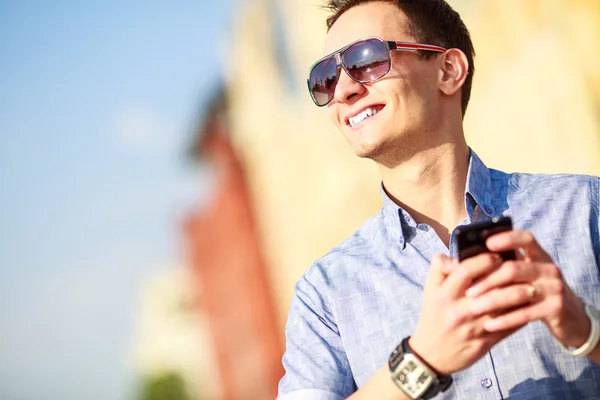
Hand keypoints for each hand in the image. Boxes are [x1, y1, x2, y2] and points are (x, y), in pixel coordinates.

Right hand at [409, 253, 522, 375]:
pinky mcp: (485, 343)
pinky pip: (508, 328)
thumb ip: (440, 268)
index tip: (497, 256)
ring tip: (532, 288)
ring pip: (503, 310)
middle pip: (490, 290)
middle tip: (522, 269)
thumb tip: (457, 252)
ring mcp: (473, 328)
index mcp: (444, 294)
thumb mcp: (429, 290)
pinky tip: (529, 308)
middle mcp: (458, 310)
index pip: (466, 271)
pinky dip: (521, 317)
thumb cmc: (433, 316)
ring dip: (520, 297)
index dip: (484, 261)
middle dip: (509, 278)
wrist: (431, 354)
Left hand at [464, 230, 590, 347]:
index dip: (507, 239)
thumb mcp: (528, 275)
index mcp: (540, 256)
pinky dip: (505, 320)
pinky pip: (525, 314)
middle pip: (514, 269)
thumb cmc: (538, 292)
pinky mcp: (556, 309)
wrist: (572, 318)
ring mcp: (554, 288)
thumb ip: (507, 266)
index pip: (526, 239)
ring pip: (518, 292)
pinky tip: (489, 325)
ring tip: (473, 308)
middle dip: (487, 280)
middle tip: (468, 291)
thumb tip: (469, 261)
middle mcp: (549, 268)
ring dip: (493, 301)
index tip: (487, 243)